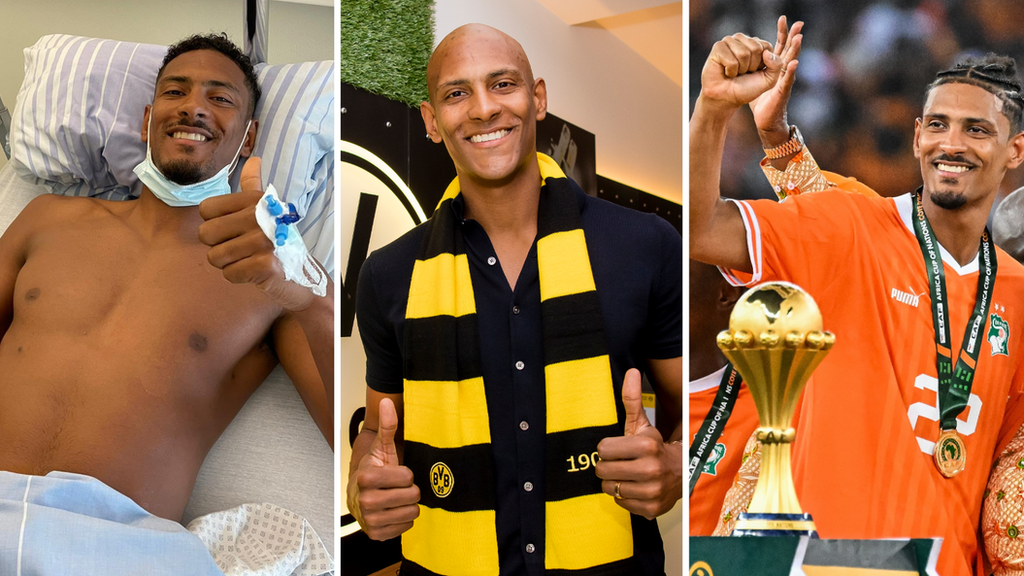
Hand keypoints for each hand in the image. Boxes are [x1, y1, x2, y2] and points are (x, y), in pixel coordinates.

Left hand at [198, 157, 313, 310]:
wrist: (300, 270)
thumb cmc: (274, 237)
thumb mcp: (265, 207)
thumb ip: (253, 183)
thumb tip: (254, 159)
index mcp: (253, 200)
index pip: (206, 209)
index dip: (213, 222)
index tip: (233, 228)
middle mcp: (258, 217)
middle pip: (205, 234)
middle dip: (217, 246)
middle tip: (239, 246)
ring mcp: (262, 242)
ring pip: (215, 256)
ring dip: (228, 262)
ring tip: (247, 258)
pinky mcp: (264, 265)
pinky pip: (229, 273)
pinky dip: (238, 275)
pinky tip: (253, 270)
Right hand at [347, 398, 419, 540]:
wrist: (359, 496)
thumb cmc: (374, 471)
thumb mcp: (382, 447)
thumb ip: (387, 426)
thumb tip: (386, 402)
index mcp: (366, 477)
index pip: (407, 477)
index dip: (406, 474)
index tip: (395, 473)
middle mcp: (366, 501)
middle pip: (412, 496)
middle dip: (409, 490)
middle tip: (398, 487)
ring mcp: (370, 520)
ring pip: (412, 512)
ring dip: (408, 505)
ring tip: (396, 498)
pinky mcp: (376, 534)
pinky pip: (406, 527)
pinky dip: (403, 519)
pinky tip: (394, 511)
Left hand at [595, 369, 681, 519]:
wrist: (682, 473)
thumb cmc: (655, 447)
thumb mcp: (643, 424)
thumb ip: (633, 399)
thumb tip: (631, 371)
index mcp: (647, 446)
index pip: (602, 450)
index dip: (607, 449)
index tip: (618, 449)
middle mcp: (651, 469)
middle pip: (602, 470)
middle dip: (607, 466)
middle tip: (620, 463)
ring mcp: (652, 491)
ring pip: (609, 489)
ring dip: (614, 483)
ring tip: (627, 475)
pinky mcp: (652, 509)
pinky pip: (620, 504)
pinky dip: (624, 497)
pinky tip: (635, 488)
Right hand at [699, 27, 793, 109]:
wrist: (726, 98)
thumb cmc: (746, 88)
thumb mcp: (768, 80)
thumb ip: (777, 65)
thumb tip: (766, 53)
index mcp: (755, 43)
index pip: (766, 46)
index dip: (762, 64)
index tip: (754, 71)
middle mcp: (742, 39)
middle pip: (756, 48)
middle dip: (751, 66)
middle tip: (742, 73)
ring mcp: (729, 41)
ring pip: (743, 53)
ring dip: (740, 69)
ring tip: (734, 72)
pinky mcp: (718, 47)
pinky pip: (730, 60)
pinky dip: (730, 71)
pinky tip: (726, 72)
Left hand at [748, 17, 803, 147]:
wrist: (766, 120)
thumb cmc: (762, 101)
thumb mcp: (756, 80)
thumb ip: (755, 68)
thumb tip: (748, 55)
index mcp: (776, 67)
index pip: (780, 46)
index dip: (782, 33)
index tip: (783, 19)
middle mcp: (783, 72)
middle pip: (789, 51)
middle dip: (793, 36)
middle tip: (798, 23)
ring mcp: (785, 82)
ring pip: (792, 63)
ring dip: (796, 50)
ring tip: (799, 38)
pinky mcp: (782, 92)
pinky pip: (787, 81)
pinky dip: (791, 72)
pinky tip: (794, 63)